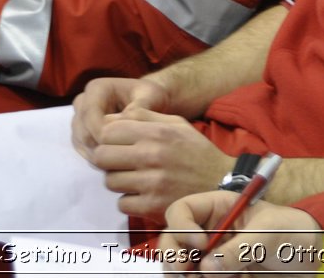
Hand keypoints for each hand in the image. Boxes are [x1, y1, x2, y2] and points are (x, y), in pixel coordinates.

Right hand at [72, 77, 169, 162]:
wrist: (150, 103)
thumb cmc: (152, 97)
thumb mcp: (152, 97)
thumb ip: (139, 108)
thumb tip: (123, 121)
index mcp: (97, 88)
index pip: (90, 113)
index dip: (100, 132)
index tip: (118, 146)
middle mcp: (84, 102)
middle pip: (81, 129)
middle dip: (97, 147)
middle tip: (119, 161)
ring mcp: (80, 118)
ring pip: (80, 141)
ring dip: (95, 155)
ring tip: (118, 164)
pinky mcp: (82, 133)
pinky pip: (83, 148)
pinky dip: (95, 158)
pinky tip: (113, 165)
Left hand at [90, 109, 233, 218]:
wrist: (222, 183)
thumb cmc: (196, 151)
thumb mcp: (176, 123)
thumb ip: (143, 116)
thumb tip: (110, 118)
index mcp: (156, 132)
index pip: (107, 132)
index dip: (107, 138)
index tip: (116, 145)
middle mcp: (152, 155)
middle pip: (101, 157)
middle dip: (108, 160)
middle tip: (121, 163)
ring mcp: (151, 183)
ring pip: (110, 182)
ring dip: (119, 181)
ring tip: (135, 179)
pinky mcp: (153, 207)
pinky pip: (122, 204)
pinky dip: (129, 201)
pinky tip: (143, 195)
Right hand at [160, 193, 323, 274]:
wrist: (310, 259)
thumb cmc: (293, 233)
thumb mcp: (269, 235)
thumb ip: (240, 248)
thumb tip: (206, 267)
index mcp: (218, 208)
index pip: (182, 210)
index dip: (182, 226)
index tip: (201, 244)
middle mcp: (208, 231)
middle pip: (172, 241)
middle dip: (174, 257)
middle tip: (186, 273)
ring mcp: (210, 256)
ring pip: (180, 267)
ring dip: (185, 275)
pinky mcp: (217, 275)